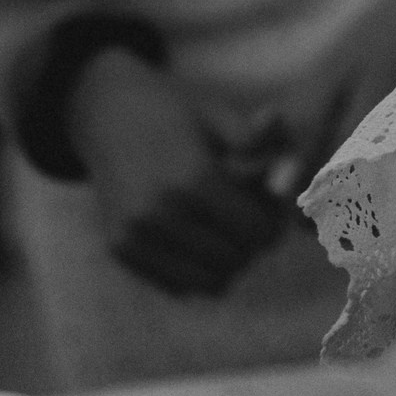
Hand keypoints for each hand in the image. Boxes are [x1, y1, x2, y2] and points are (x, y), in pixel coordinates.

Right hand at [67, 48, 288, 296]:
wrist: (106, 113)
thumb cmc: (174, 110)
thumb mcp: (220, 115)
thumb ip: (261, 150)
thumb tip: (289, 183)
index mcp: (193, 177)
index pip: (255, 232)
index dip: (272, 224)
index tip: (270, 211)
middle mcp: (160, 212)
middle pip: (235, 259)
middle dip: (251, 244)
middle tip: (248, 221)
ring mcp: (136, 235)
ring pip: (207, 282)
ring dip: (225, 263)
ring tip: (224, 232)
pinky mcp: (120, 249)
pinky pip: (176, 285)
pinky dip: (194, 271)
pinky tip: (195, 238)